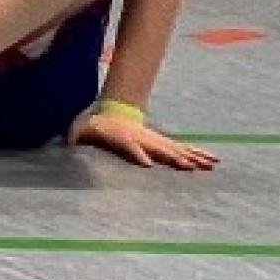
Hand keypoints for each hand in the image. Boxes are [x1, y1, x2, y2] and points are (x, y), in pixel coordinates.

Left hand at [74, 104, 216, 172]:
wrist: (113, 112)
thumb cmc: (95, 126)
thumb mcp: (81, 129)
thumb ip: (75, 136)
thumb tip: (67, 142)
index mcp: (123, 137)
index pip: (130, 146)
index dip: (137, 154)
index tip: (146, 164)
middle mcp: (143, 139)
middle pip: (160, 149)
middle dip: (174, 158)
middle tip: (189, 167)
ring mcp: (155, 140)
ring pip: (176, 149)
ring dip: (193, 157)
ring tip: (210, 165)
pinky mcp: (162, 143)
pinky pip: (182, 149)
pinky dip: (198, 154)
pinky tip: (212, 161)